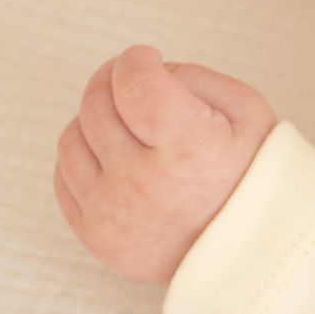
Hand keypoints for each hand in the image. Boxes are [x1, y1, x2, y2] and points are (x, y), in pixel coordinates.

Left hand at [54, 45, 276, 286]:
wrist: (249, 255)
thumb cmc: (250, 174)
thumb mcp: (247, 112)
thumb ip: (194, 78)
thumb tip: (144, 72)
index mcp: (190, 149)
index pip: (134, 84)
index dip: (136, 60)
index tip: (148, 58)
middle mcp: (144, 184)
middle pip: (97, 106)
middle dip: (113, 79)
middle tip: (134, 81)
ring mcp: (113, 214)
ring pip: (71, 138)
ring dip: (94, 118)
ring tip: (126, 122)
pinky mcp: (96, 236)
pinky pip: (63, 176)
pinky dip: (84, 155)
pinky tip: (115, 154)